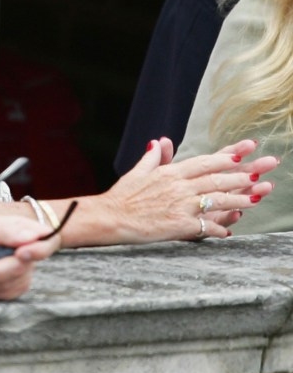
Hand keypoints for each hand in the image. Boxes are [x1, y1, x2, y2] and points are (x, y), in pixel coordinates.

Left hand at [0, 215, 58, 299]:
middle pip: (20, 268)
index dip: (39, 249)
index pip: (46, 239)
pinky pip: (1, 293)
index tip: (22, 253)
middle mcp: (27, 250)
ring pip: (9, 285)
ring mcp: (21, 270)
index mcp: (24, 229)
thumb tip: (30, 236)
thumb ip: (2, 230)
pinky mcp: (12, 285)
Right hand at [98, 137, 277, 242]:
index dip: (228, 156)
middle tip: (264, 170)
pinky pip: (206, 226)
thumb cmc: (121, 196)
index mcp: (170, 173)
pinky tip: (229, 231)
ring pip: (218, 200)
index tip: (246, 150)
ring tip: (258, 197)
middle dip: (244, 174)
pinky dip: (219, 228)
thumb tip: (159, 141)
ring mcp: (181, 205)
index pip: (205, 161)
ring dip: (240, 199)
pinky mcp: (180, 224)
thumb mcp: (136, 172)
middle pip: (218, 178)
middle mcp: (179, 187)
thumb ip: (152, 158)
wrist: (109, 218)